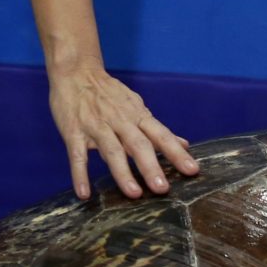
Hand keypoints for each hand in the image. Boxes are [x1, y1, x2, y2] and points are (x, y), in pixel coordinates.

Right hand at [48, 63, 200, 200]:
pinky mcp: (74, 132)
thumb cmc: (108, 93)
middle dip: (151, 166)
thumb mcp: (136, 106)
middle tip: (163, 189)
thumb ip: (157, 129)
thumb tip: (184, 143)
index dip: (176, 152)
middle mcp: (120, 121)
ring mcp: (96, 126)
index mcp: (137, 116)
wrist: (76, 72)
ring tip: (134, 194)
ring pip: (112, 150)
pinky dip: (80, 174)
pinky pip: (77, 155)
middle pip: (138, 144)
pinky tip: (85, 194)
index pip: (161, 135)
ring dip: (123, 172)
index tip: (192, 170)